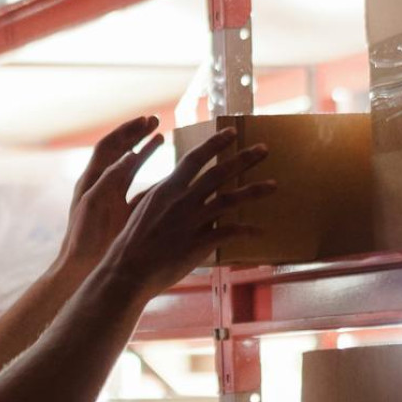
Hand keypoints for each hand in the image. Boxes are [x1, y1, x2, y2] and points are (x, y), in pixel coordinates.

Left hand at [55, 116, 164, 274]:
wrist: (81, 266)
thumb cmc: (84, 236)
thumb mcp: (94, 203)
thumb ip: (109, 178)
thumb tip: (129, 155)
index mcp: (92, 180)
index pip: (109, 146)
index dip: (126, 131)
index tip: (145, 120)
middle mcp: (102, 185)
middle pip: (119, 151)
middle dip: (136, 134)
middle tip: (156, 121)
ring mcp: (113, 198)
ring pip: (130, 168)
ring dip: (144, 151)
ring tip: (162, 137)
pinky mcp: (123, 213)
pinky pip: (138, 189)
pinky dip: (151, 177)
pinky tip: (168, 174)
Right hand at [101, 127, 275, 296]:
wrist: (128, 269)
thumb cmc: (131, 241)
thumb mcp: (143, 209)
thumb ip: (162, 196)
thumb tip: (174, 186)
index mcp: (167, 188)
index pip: (195, 158)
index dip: (215, 144)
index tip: (231, 132)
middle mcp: (182, 200)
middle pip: (219, 173)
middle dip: (244, 158)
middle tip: (264, 149)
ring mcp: (192, 221)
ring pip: (230, 199)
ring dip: (254, 190)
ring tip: (273, 185)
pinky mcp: (200, 242)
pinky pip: (230, 232)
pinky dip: (247, 230)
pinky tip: (260, 230)